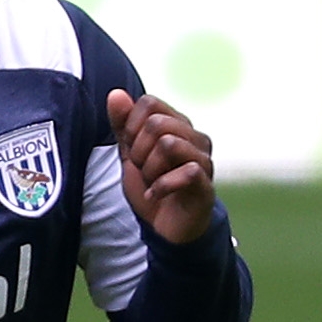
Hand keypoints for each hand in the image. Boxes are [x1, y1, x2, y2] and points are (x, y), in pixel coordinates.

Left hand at [104, 89, 218, 244]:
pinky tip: (155, 195)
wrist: (166, 227)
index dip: (131, 126)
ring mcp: (203, 160)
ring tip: (152, 181)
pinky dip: (160, 187)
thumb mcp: (129, 153)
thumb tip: (115, 94)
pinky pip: (185, 172)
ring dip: (149, 169)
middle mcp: (194, 137)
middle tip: (143, 170)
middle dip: (139, 151)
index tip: (132, 149)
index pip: (149, 103)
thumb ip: (123, 124)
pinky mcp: (206, 183)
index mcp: (177, 125)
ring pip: (168, 144)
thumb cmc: (153, 187)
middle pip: (157, 123)